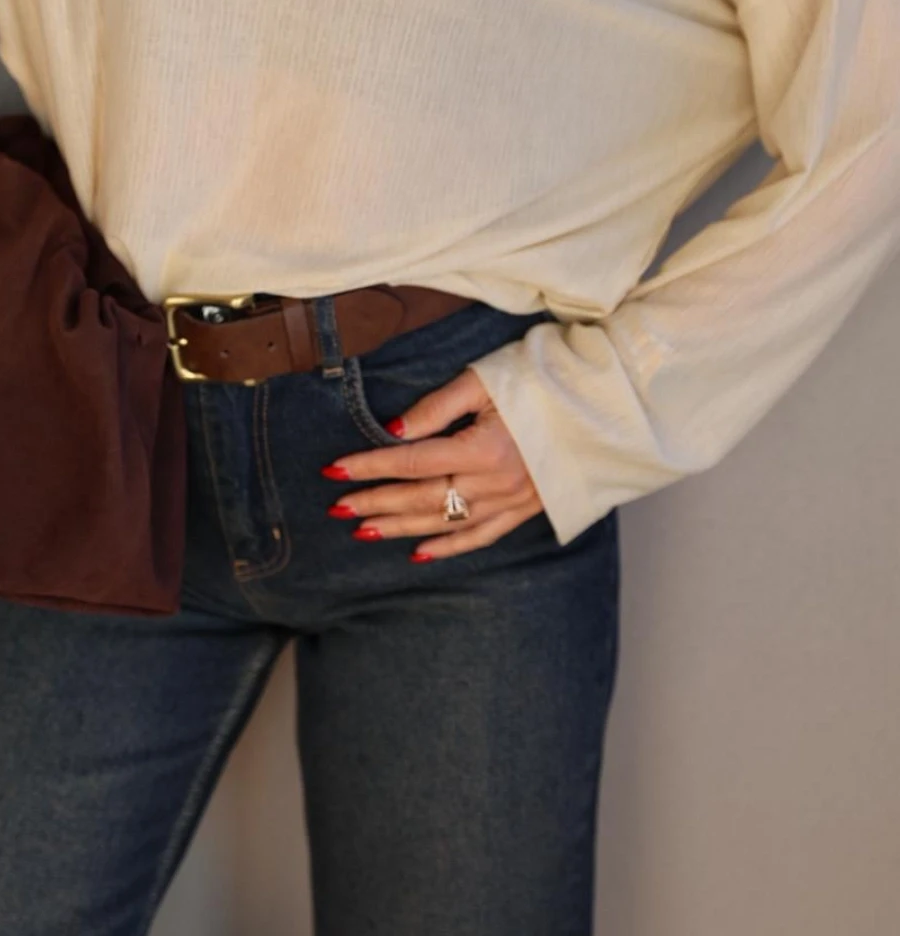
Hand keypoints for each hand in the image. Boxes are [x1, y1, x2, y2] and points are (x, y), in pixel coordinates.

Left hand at [322, 366, 544, 561]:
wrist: (601, 405)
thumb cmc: (541, 381)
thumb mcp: (485, 381)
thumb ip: (437, 408)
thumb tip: (393, 431)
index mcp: (482, 448)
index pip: (412, 461)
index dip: (370, 466)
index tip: (335, 470)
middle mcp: (495, 483)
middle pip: (422, 497)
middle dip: (376, 502)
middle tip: (337, 507)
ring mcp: (512, 502)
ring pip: (445, 522)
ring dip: (401, 527)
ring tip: (363, 530)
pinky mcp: (526, 511)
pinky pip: (480, 537)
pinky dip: (448, 548)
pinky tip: (418, 553)